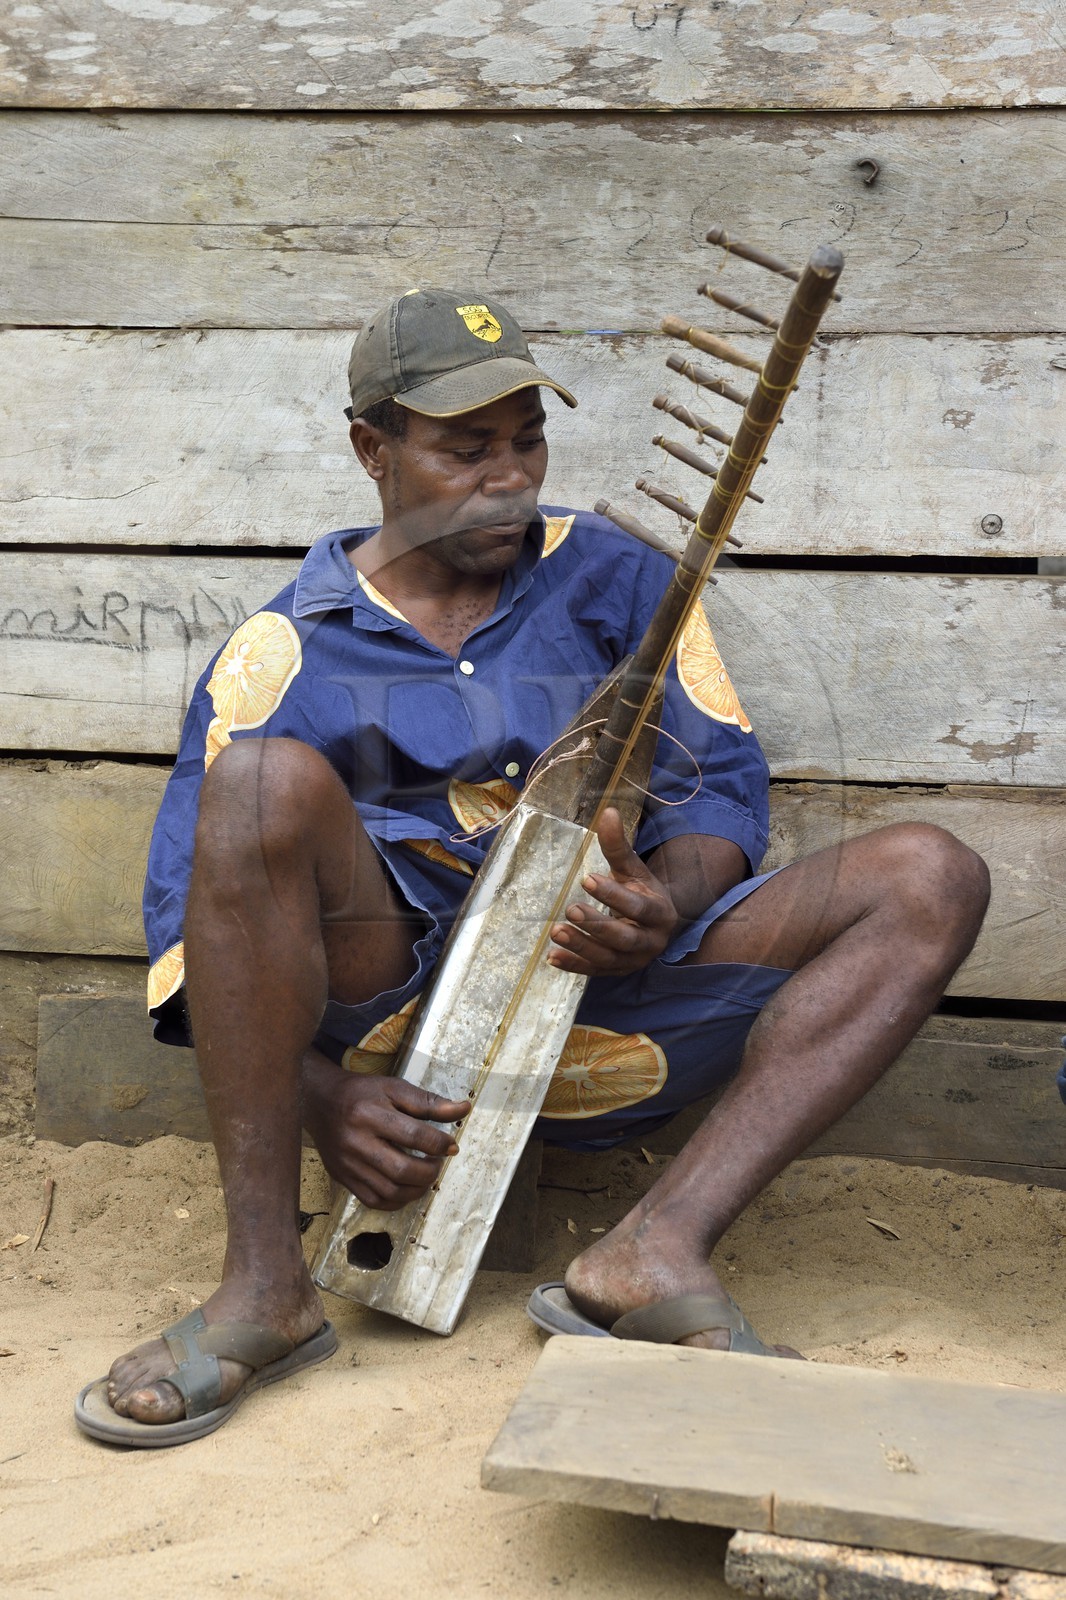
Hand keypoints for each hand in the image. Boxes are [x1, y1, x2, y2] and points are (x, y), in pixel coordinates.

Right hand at [302, 1051, 470, 1210]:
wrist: (319, 1101)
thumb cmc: (360, 1092)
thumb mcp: (394, 1088)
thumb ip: (428, 1102)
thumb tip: (463, 1109)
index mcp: (369, 1114)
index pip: (413, 1135)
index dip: (439, 1143)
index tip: (451, 1145)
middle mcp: (356, 1142)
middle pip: (401, 1169)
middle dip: (429, 1171)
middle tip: (438, 1162)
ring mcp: (347, 1164)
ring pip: (389, 1192)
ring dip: (417, 1189)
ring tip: (426, 1175)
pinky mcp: (342, 1178)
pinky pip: (374, 1201)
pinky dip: (397, 1200)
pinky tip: (407, 1187)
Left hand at [547, 807, 679, 977]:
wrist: (656, 924)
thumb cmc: (641, 891)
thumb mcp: (633, 869)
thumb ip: (619, 846)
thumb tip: (608, 811)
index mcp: (659, 912)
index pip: (638, 906)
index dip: (613, 895)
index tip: (587, 879)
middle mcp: (651, 941)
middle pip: (624, 937)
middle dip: (597, 925)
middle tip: (570, 909)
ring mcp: (634, 960)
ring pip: (608, 958)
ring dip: (581, 946)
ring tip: (556, 932)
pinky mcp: (618, 972)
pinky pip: (595, 972)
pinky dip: (574, 966)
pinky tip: (552, 957)